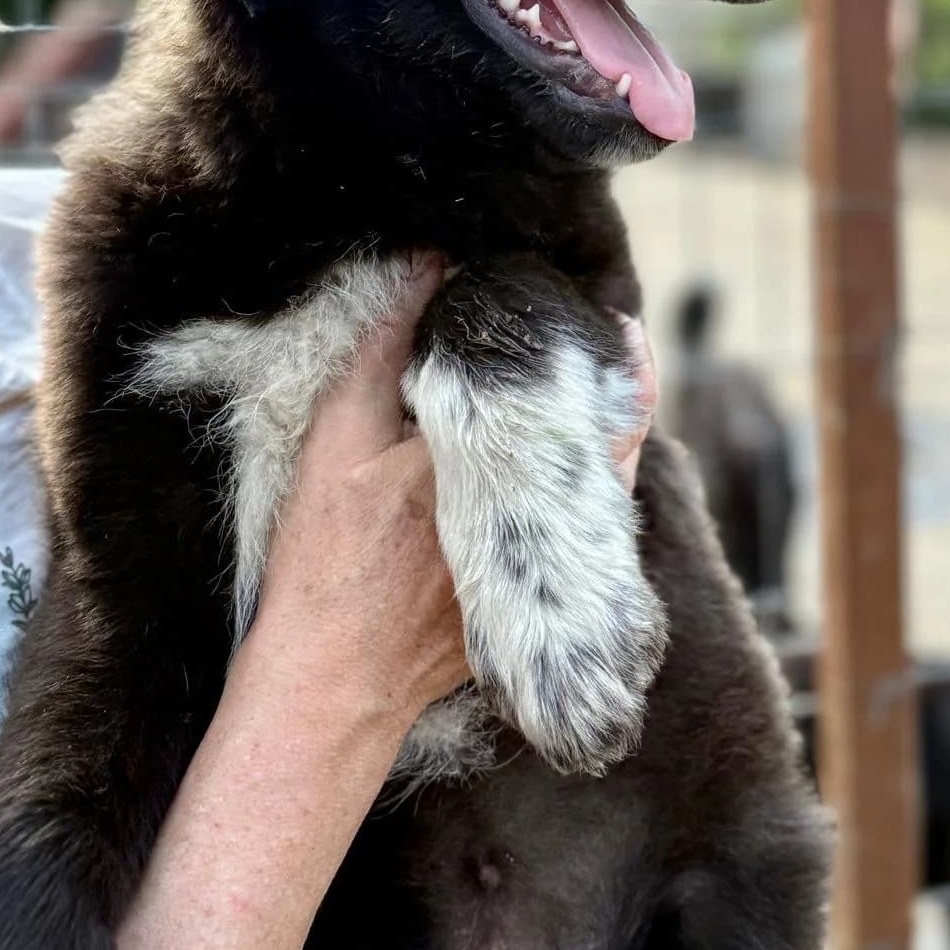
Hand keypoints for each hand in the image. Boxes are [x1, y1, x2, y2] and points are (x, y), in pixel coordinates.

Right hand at [252, 260, 657, 726]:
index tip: (614, 317)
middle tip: (628, 340)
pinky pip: (589, 542)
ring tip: (615, 388)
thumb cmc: (322, 558)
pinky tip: (577, 464)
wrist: (328, 679)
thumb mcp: (333, 441)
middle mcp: (525, 521)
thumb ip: (381, 350)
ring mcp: (539, 572)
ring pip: (607, 494)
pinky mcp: (538, 608)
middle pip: (609, 446)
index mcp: (478, 467)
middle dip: (626, 390)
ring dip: (616, 439)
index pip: (562, 396)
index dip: (599, 354)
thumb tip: (426, 270)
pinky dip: (593, 494)